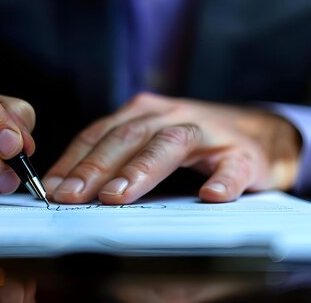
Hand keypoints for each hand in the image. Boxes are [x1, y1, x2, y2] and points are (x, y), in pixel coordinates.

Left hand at [43, 93, 300, 203]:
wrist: (258, 132)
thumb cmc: (193, 142)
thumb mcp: (148, 142)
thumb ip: (114, 159)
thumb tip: (67, 190)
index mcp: (143, 113)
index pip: (100, 134)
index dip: (74, 161)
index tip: (52, 188)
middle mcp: (171, 115)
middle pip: (128, 137)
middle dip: (97, 167)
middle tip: (74, 196)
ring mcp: (208, 131)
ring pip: (171, 144)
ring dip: (142, 170)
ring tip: (119, 195)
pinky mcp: (242, 153)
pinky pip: (232, 166)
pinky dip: (222, 180)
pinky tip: (211, 196)